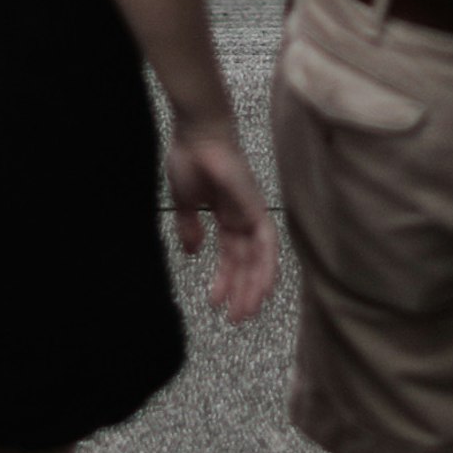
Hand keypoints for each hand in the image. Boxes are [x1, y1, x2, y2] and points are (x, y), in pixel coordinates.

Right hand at [167, 109, 279, 324]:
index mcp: (226, 218)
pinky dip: (266, 266)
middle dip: (242, 291)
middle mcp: (243, 219)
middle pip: (247, 263)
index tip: (217, 303)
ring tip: (245, 312)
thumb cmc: (190, 159)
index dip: (226, 280)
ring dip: (254, 286)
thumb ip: (189, 227)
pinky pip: (268, 242)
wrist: (196, 133)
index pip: (231, 257)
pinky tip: (261, 288)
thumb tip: (191, 251)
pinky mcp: (256, 207)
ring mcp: (251, 213)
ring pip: (260, 259)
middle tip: (236, 319)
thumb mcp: (185, 202)